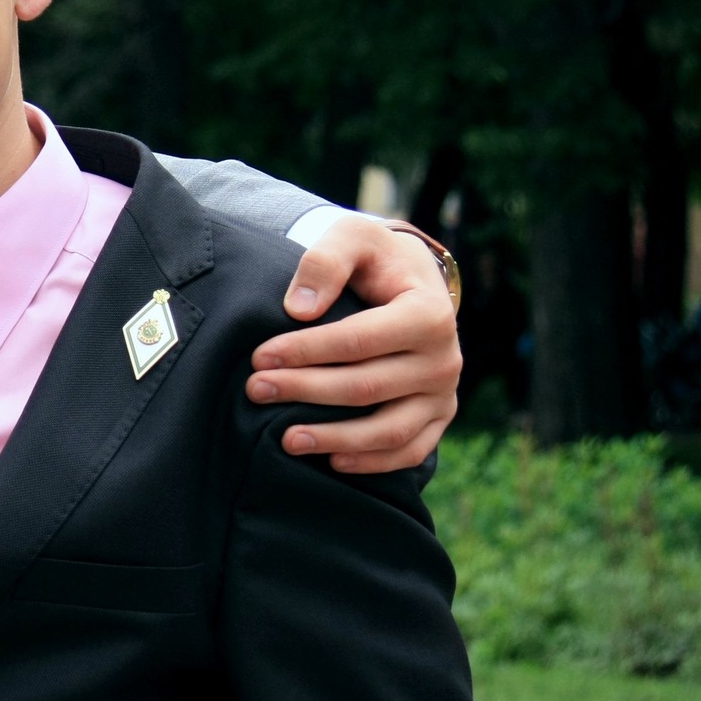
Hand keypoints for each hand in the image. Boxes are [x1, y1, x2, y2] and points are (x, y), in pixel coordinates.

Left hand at [248, 215, 459, 474]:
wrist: (412, 281)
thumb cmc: (375, 259)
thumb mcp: (352, 238)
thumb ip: (326, 261)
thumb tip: (298, 309)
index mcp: (429, 313)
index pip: (359, 340)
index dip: (306, 351)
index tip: (260, 357)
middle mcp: (445, 359)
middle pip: (367, 386)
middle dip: (306, 391)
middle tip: (255, 390)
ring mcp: (444, 393)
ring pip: (389, 430)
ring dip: (335, 438)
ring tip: (286, 439)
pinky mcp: (438, 417)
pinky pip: (409, 450)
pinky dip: (372, 462)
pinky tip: (332, 462)